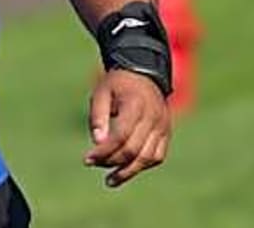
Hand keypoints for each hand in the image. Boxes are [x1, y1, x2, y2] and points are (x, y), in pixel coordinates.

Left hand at [84, 69, 169, 187]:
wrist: (145, 73)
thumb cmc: (118, 84)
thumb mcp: (101, 92)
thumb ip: (98, 117)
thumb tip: (97, 143)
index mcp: (135, 104)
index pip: (121, 136)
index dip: (103, 151)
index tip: (87, 159)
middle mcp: (153, 117)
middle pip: (133, 150)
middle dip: (111, 162)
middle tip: (93, 164)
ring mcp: (163, 126)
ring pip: (148, 158)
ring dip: (128, 172)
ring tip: (110, 180)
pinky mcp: (166, 132)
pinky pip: (157, 156)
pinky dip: (142, 166)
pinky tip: (126, 170)